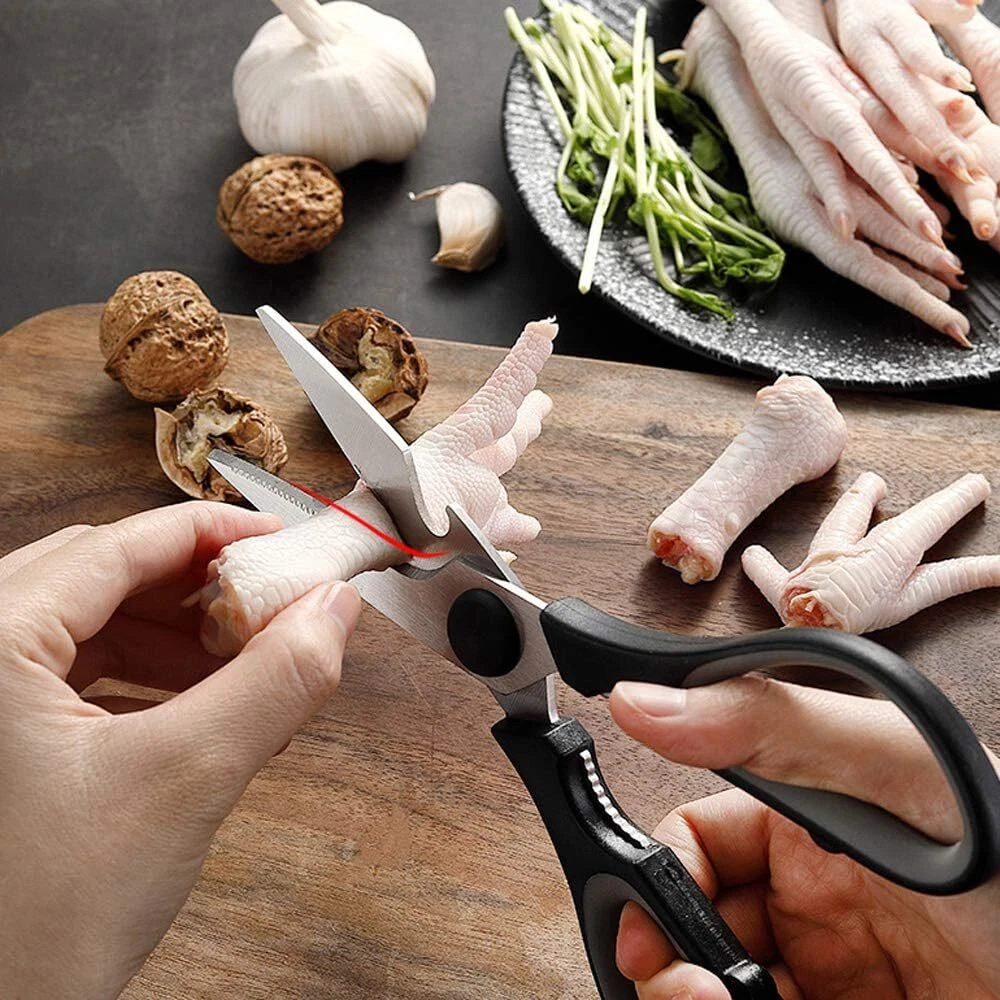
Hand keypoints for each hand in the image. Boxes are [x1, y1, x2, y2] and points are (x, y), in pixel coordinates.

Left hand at [0, 503, 361, 999]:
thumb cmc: (30, 925)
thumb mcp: (181, 783)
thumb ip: (273, 684)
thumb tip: (333, 612)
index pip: (118, 544)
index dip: (213, 533)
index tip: (282, 540)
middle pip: (104, 576)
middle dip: (198, 589)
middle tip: (271, 603)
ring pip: (91, 624)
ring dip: (177, 635)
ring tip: (243, 663)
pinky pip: (76, 672)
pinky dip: (146, 675)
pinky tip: (197, 703)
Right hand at [609, 677, 999, 997]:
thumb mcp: (896, 771)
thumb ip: (769, 725)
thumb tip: (643, 701)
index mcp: (806, 822)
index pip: (696, 839)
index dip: (658, 876)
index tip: (645, 925)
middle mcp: (812, 902)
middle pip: (697, 927)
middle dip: (668, 957)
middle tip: (679, 987)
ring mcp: (834, 977)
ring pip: (721, 990)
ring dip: (695, 999)